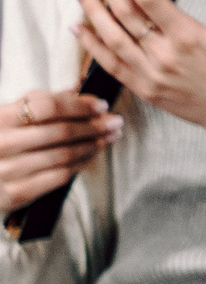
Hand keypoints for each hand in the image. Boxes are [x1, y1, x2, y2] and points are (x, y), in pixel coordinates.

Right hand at [0, 90, 122, 212]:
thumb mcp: (7, 118)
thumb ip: (37, 102)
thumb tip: (77, 88)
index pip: (46, 106)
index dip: (78, 105)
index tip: (100, 105)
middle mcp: (0, 145)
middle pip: (60, 132)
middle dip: (94, 125)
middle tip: (115, 122)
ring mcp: (6, 172)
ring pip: (64, 155)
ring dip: (93, 145)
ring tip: (109, 138)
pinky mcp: (15, 195)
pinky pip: (59, 176)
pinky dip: (81, 164)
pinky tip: (91, 156)